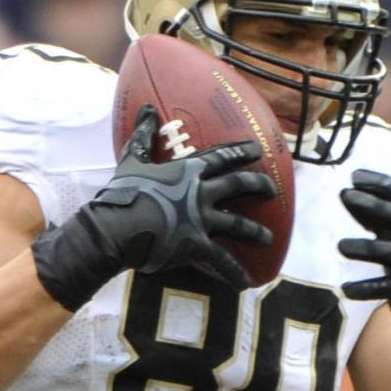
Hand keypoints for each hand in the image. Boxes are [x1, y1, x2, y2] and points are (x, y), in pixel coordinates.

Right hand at [28, 106, 275, 308]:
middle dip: (258, 186)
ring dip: (255, 232)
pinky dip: (234, 272)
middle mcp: (201, 193)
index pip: (221, 157)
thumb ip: (143, 135)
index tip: (256, 149)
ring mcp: (202, 220)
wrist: (117, 227)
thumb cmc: (123, 193)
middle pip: (238, 185)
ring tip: (268, 238)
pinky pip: (221, 260)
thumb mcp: (133, 159)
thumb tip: (146, 108)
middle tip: (272, 190)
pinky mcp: (197, 245)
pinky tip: (246, 282)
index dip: (240, 152)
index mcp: (188, 171)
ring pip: (237, 224)